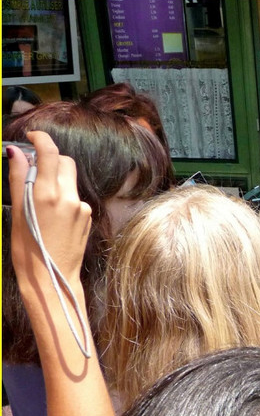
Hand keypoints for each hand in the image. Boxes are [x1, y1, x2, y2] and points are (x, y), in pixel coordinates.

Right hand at [9, 131, 91, 288]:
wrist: (53, 278)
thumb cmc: (27, 249)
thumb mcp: (17, 212)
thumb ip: (18, 180)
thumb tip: (16, 153)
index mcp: (47, 194)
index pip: (50, 153)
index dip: (41, 139)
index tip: (33, 137)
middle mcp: (68, 197)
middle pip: (64, 162)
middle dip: (50, 160)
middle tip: (33, 171)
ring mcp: (81, 207)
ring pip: (70, 180)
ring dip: (57, 179)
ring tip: (42, 199)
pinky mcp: (88, 217)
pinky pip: (76, 198)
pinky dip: (65, 198)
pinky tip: (54, 216)